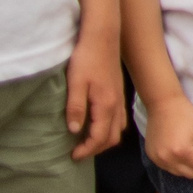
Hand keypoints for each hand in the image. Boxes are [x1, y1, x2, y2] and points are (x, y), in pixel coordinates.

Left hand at [65, 27, 125, 158]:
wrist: (103, 37)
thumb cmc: (86, 58)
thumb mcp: (75, 83)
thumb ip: (76, 108)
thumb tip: (74, 130)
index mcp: (106, 105)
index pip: (100, 137)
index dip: (87, 150)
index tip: (73, 155)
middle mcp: (116, 105)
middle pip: (112, 137)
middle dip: (97, 148)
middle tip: (79, 152)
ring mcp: (120, 99)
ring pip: (118, 128)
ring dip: (104, 139)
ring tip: (87, 141)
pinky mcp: (119, 93)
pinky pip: (119, 118)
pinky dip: (110, 128)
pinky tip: (98, 124)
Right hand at [142, 94, 192, 178]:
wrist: (163, 104)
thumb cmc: (185, 114)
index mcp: (182, 152)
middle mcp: (168, 159)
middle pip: (190, 174)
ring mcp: (157, 159)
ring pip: (177, 172)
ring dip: (185, 164)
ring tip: (186, 149)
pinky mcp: (151, 156)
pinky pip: (166, 166)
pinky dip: (173, 161)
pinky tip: (175, 149)